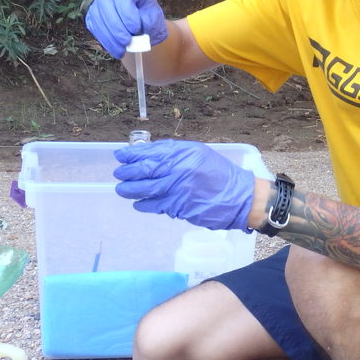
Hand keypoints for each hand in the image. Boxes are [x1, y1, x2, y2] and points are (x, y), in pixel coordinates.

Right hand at [86, 0, 168, 58]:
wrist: (143, 26)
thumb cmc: (150, 18)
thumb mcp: (155, 18)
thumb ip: (149, 23)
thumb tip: (136, 35)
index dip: (127, 12)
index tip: (136, 28)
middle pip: (104, 1)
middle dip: (115, 24)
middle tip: (127, 41)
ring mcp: (100, 0)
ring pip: (97, 15)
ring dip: (109, 35)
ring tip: (123, 49)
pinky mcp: (93, 14)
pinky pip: (94, 26)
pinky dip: (105, 40)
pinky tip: (116, 50)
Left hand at [113, 140, 254, 231]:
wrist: (240, 197)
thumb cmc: (220, 174)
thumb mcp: (199, 154)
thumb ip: (176, 153)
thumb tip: (149, 154)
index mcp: (184, 153)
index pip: (151, 152)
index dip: (132, 154)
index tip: (120, 155)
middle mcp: (179, 169)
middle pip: (145, 169)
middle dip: (127, 171)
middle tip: (119, 173)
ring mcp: (178, 189)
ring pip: (145, 189)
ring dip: (130, 189)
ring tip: (122, 189)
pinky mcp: (179, 207)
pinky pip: (155, 205)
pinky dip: (143, 204)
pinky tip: (138, 203)